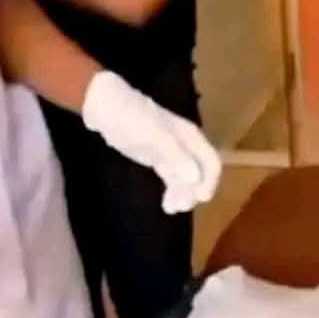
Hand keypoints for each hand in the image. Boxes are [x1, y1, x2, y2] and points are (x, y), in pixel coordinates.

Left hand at [82, 70, 221, 213]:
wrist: (107, 109)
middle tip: (180, 206)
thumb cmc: (133, 119)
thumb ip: (176, 156)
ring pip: (187, 180)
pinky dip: (173, 192)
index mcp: (190, 137)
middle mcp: (186, 146)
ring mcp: (173, 153)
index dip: (210, 181)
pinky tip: (167, 204)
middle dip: (194, 192)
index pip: (211, 162)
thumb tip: (194, 177)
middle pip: (201, 174)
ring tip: (170, 208)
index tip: (200, 198)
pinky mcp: (159, 159)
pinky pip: (173, 180)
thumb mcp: (155, 137)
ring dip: (183, 195)